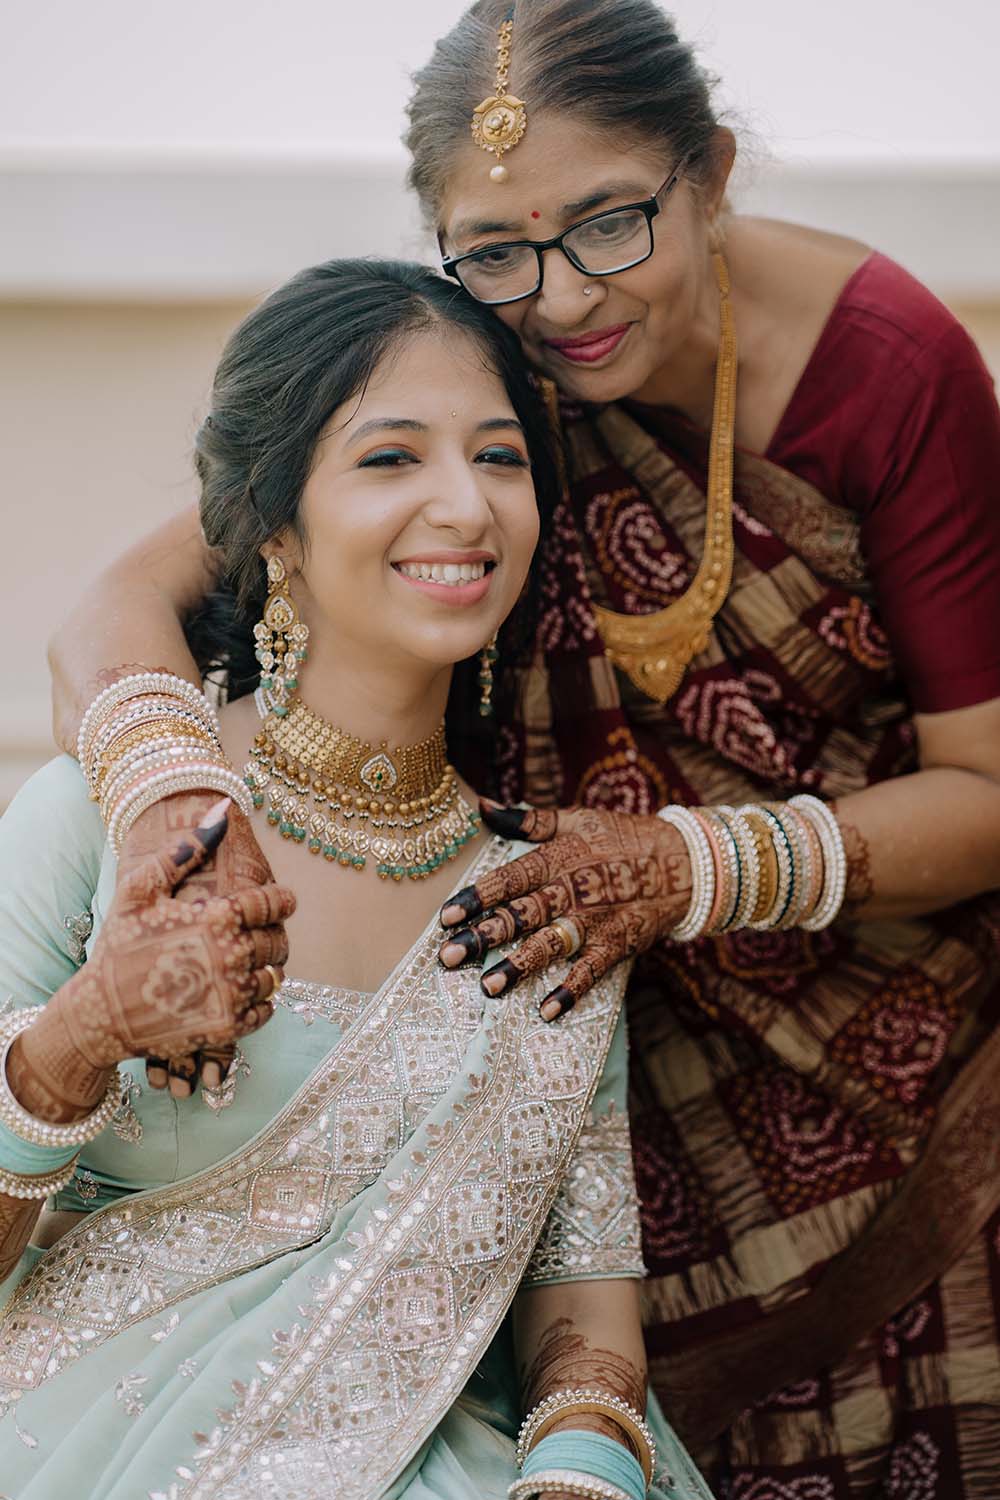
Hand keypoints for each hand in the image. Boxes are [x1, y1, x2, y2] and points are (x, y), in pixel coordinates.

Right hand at [118, 789, 281, 1096]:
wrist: (100, 1015)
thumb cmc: (119, 946)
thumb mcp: (140, 890)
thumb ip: (185, 849)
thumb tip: (223, 809)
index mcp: (215, 920)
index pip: (273, 903)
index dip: (281, 900)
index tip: (282, 900)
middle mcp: (230, 958)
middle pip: (277, 941)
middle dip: (273, 933)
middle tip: (260, 932)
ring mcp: (231, 996)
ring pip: (274, 976)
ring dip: (267, 966)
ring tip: (249, 961)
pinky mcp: (228, 1028)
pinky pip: (266, 1010)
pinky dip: (262, 1000)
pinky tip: (242, 990)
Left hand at [439, 803, 691, 1019]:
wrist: (683, 861)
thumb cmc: (620, 837)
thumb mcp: (574, 819)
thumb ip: (526, 820)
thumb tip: (481, 806)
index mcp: (558, 858)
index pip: (510, 878)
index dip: (477, 896)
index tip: (446, 916)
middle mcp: (572, 889)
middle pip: (522, 914)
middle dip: (484, 936)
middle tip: (449, 957)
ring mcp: (595, 919)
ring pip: (551, 943)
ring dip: (519, 966)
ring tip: (488, 987)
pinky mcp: (618, 942)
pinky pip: (592, 970)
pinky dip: (571, 991)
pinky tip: (547, 1011)